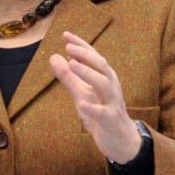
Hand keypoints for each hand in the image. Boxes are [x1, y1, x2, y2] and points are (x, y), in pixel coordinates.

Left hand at [49, 31, 141, 163]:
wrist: (121, 140)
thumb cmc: (101, 112)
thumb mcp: (82, 93)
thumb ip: (68, 76)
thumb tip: (53, 56)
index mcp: (104, 77)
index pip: (93, 56)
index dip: (81, 45)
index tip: (65, 35)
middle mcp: (111, 86)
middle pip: (101, 66)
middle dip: (85, 54)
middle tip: (68, 47)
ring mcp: (113, 103)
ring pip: (104, 85)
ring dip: (88, 73)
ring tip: (72, 64)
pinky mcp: (112, 121)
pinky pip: (103, 113)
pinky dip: (93, 108)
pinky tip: (81, 104)